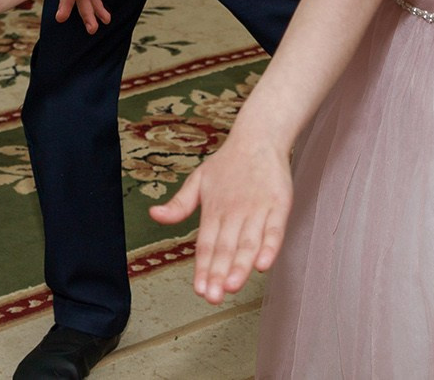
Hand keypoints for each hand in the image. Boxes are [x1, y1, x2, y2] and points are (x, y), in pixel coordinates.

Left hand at [149, 131, 292, 303]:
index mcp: (214, 210)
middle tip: (214, 296)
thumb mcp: (198, 181)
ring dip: (241, 265)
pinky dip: (270, 246)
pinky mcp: (278, 204)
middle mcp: (234, 212)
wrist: (259, 137)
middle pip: (226, 248)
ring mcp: (257, 209)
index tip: (200, 290)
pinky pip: (274, 229)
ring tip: (233, 286)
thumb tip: (155, 214)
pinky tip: (264, 264)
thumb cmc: (228, 163)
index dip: (204, 268)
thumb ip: (179, 205)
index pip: (207, 245)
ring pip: (248, 242)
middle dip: (220, 274)